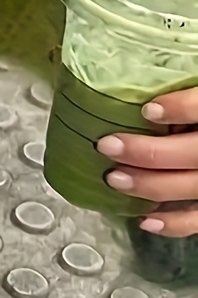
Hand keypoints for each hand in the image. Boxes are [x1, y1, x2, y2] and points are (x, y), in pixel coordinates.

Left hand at [98, 89, 197, 235]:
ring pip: (192, 187)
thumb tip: (152, 74)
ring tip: (114, 178)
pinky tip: (144, 219)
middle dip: (147, 152)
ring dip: (150, 186)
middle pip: (193, 153)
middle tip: (108, 145)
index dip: (181, 108)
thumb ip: (190, 86)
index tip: (148, 110)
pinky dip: (174, 224)